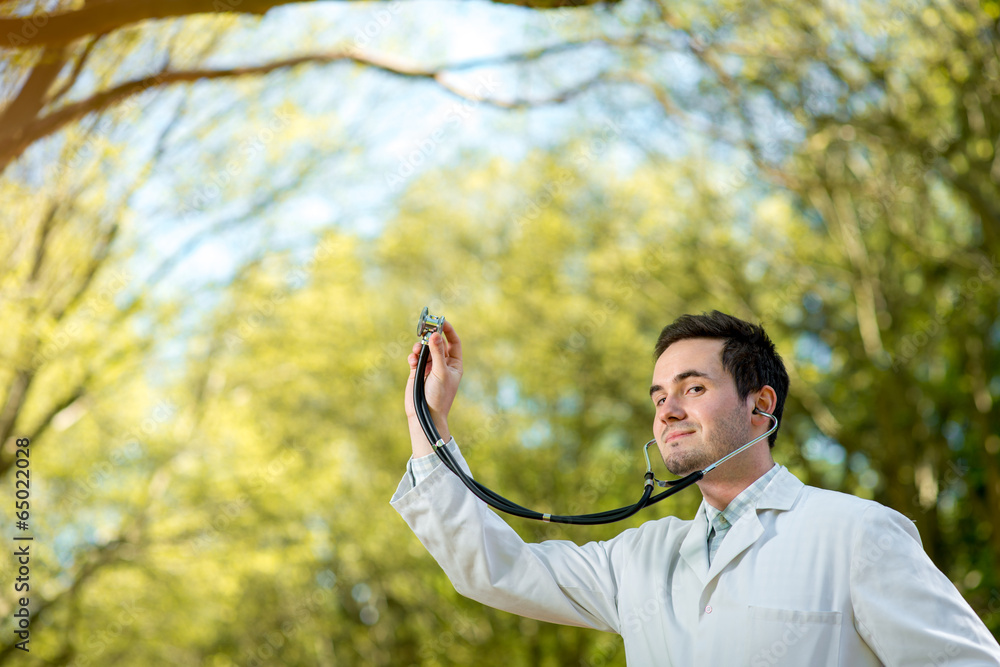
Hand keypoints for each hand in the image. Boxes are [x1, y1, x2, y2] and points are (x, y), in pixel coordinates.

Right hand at [405, 320, 462, 450]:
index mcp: (454, 364)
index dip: (449, 331)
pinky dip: (413, 357)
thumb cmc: (439, 396)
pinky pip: (415, 358)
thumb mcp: (440, 372)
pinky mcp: (417, 372)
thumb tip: (435, 334)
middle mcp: (443, 364)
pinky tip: (413, 361)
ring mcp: (430, 368)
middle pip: (437, 343)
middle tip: (425, 329)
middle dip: (431, 337)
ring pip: (425, 349)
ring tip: (417, 349)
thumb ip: (437, 353)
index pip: (454, 342)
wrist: (426, 415)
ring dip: (420, 347)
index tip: (442, 321)